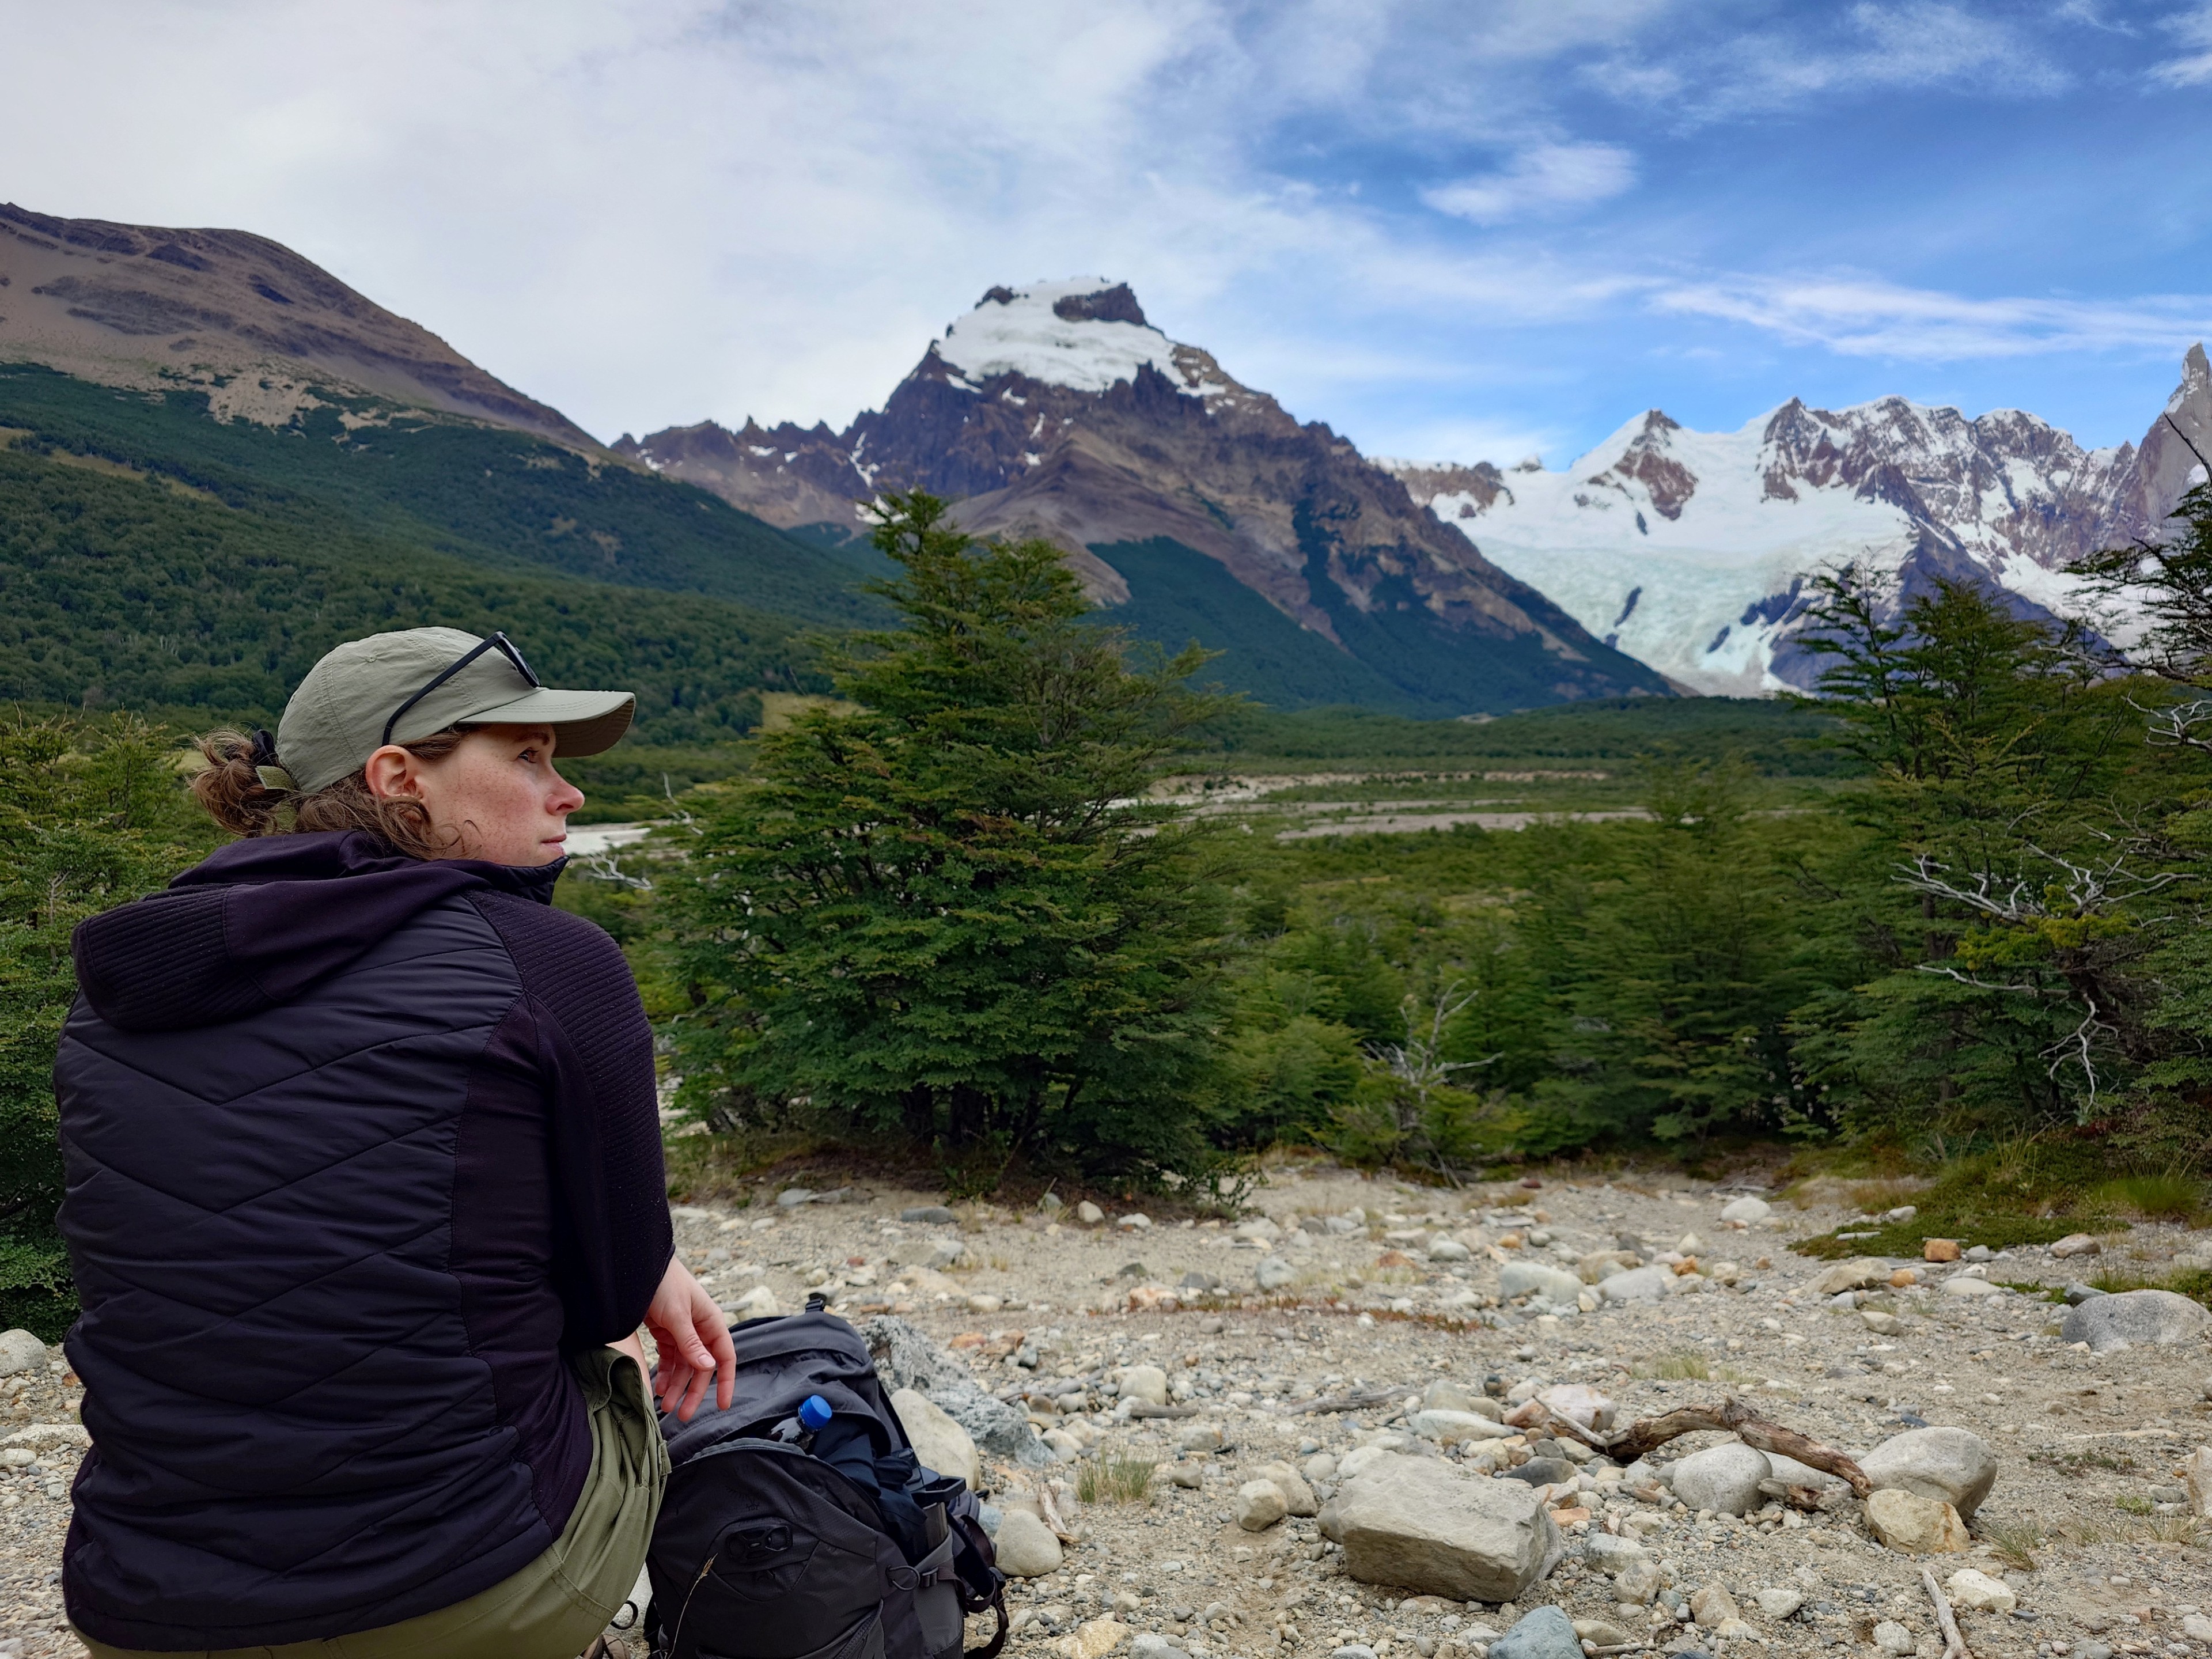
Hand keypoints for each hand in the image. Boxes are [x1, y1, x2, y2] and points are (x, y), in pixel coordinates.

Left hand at [641, 1254, 735, 1422]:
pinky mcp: (666, 1332)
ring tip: (665, 1406)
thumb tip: (708, 1367)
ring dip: (676, 1386)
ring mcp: (682, 1331)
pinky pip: (669, 1359)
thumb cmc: (664, 1284)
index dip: (725, 1381)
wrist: (638, 1266)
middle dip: (693, 1391)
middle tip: (683, 1414)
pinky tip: (659, 1387)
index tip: (722, 1405)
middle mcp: (699, 1329)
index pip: (725, 1356)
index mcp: (711, 1322)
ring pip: (684, 1366)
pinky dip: (665, 1373)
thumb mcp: (677, 1315)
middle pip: (702, 1367)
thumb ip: (691, 1343)